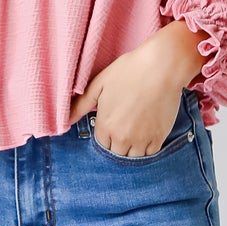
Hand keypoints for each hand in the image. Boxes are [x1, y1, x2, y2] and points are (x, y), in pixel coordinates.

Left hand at [68, 22, 200, 155]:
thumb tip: (65, 121)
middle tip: (124, 129)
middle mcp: (122, 137)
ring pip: (133, 158)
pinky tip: (147, 135)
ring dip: (132, 150)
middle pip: (116, 154)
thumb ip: (81, 105)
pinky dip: (147, 149)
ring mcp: (142, 139)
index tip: (111, 126)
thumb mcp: (99, 84)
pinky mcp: (159, 137)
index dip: (105, 136)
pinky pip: (150, 155)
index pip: (101, 144)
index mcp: (106, 125)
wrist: (161, 67)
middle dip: (117, 145)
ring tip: (136, 133)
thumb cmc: (129, 71)